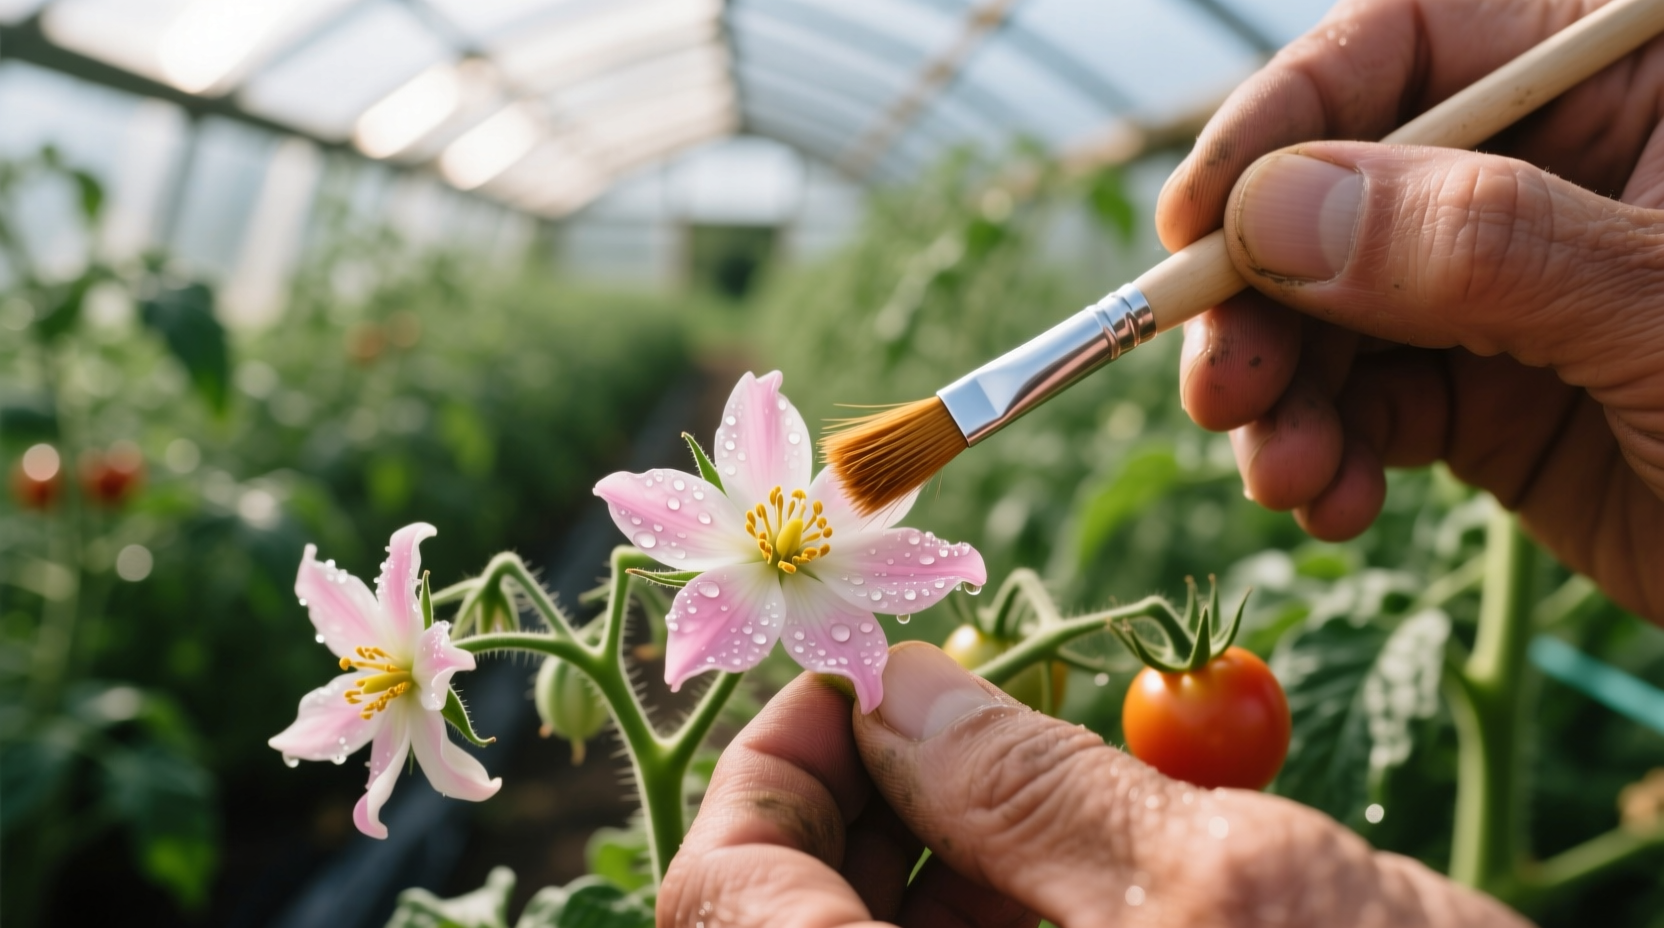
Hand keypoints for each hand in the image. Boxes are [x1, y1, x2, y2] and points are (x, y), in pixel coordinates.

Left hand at [659, 644, 1522, 926]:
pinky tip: (1082, 850)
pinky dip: (1002, 905)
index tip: (848, 676)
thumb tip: (899, 693)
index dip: (768, 769)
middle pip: (794, 920)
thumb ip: (1031, 788)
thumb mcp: (1228, 890)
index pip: (727, 902)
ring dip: (939, 849)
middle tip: (957, 701)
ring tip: (1040, 761)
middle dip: (863, 797)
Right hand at [1154, 0, 1663, 621]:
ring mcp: (1511, 285)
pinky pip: (1364, 402)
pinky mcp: (1491, 393)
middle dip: (1260, 295)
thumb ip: (1484, 244)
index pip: (1408, 44)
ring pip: (1330, 308)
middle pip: (1335, 189)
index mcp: (1620, 77)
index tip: (1192, 229)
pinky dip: (1326, 454)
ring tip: (1284, 477)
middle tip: (1217, 386)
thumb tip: (1275, 209)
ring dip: (1279, 395)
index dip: (1279, 123)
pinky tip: (1333, 500)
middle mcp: (1552, 167)